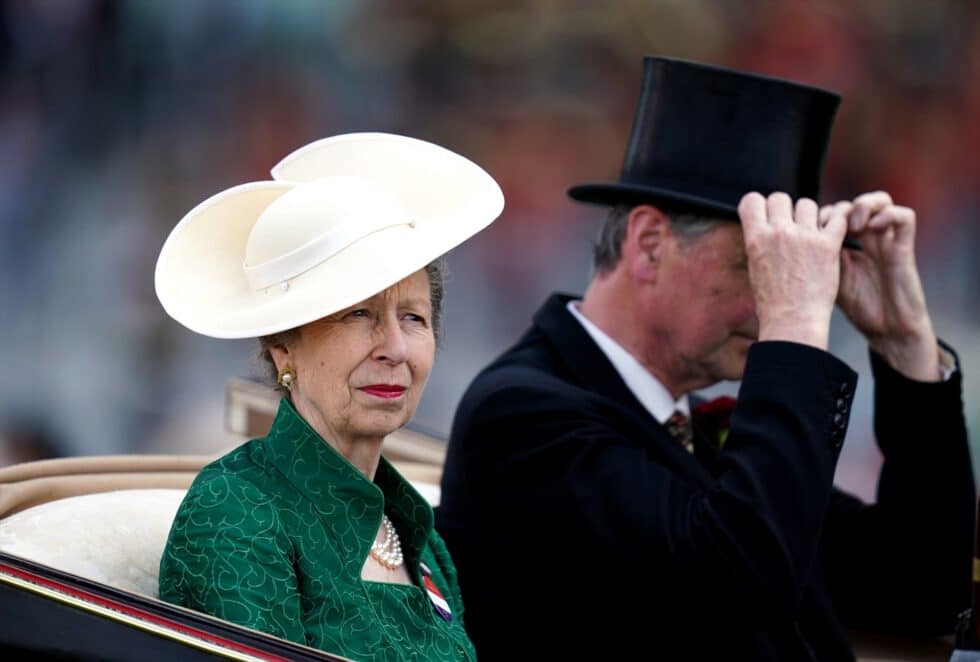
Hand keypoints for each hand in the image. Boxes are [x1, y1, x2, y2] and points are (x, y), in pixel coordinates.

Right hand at [739, 192, 847, 349]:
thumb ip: (759, 242)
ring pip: (808, 204)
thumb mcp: (755, 267)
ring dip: (809, 216)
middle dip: (785, 209)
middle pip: (781, 198)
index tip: (764, 214)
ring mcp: (805, 237)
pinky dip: (835, 224)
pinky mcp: (828, 245)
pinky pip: (836, 219)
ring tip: (811, 234)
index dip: (759, 205)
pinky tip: (832, 235)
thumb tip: (764, 227)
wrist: (793, 321)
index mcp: (756, 238)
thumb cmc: (772, 302)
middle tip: (790, 226)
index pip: (752, 200)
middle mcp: (779, 232)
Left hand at [825, 191, 939, 379]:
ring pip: (880, 200)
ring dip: (864, 205)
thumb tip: (780, 243)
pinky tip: (873, 228)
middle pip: (852, 202)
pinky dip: (888, 215)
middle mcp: (866, 238)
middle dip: (838, 209)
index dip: (819, 214)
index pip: (831, 212)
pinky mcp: (904, 247)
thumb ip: (811, 257)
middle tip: (828, 227)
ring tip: (853, 225)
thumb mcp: (826, 278)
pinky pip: (904, 216)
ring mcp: (886, 240)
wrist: (885, 328)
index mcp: (845, 244)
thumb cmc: (855, 306)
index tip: (808, 229)